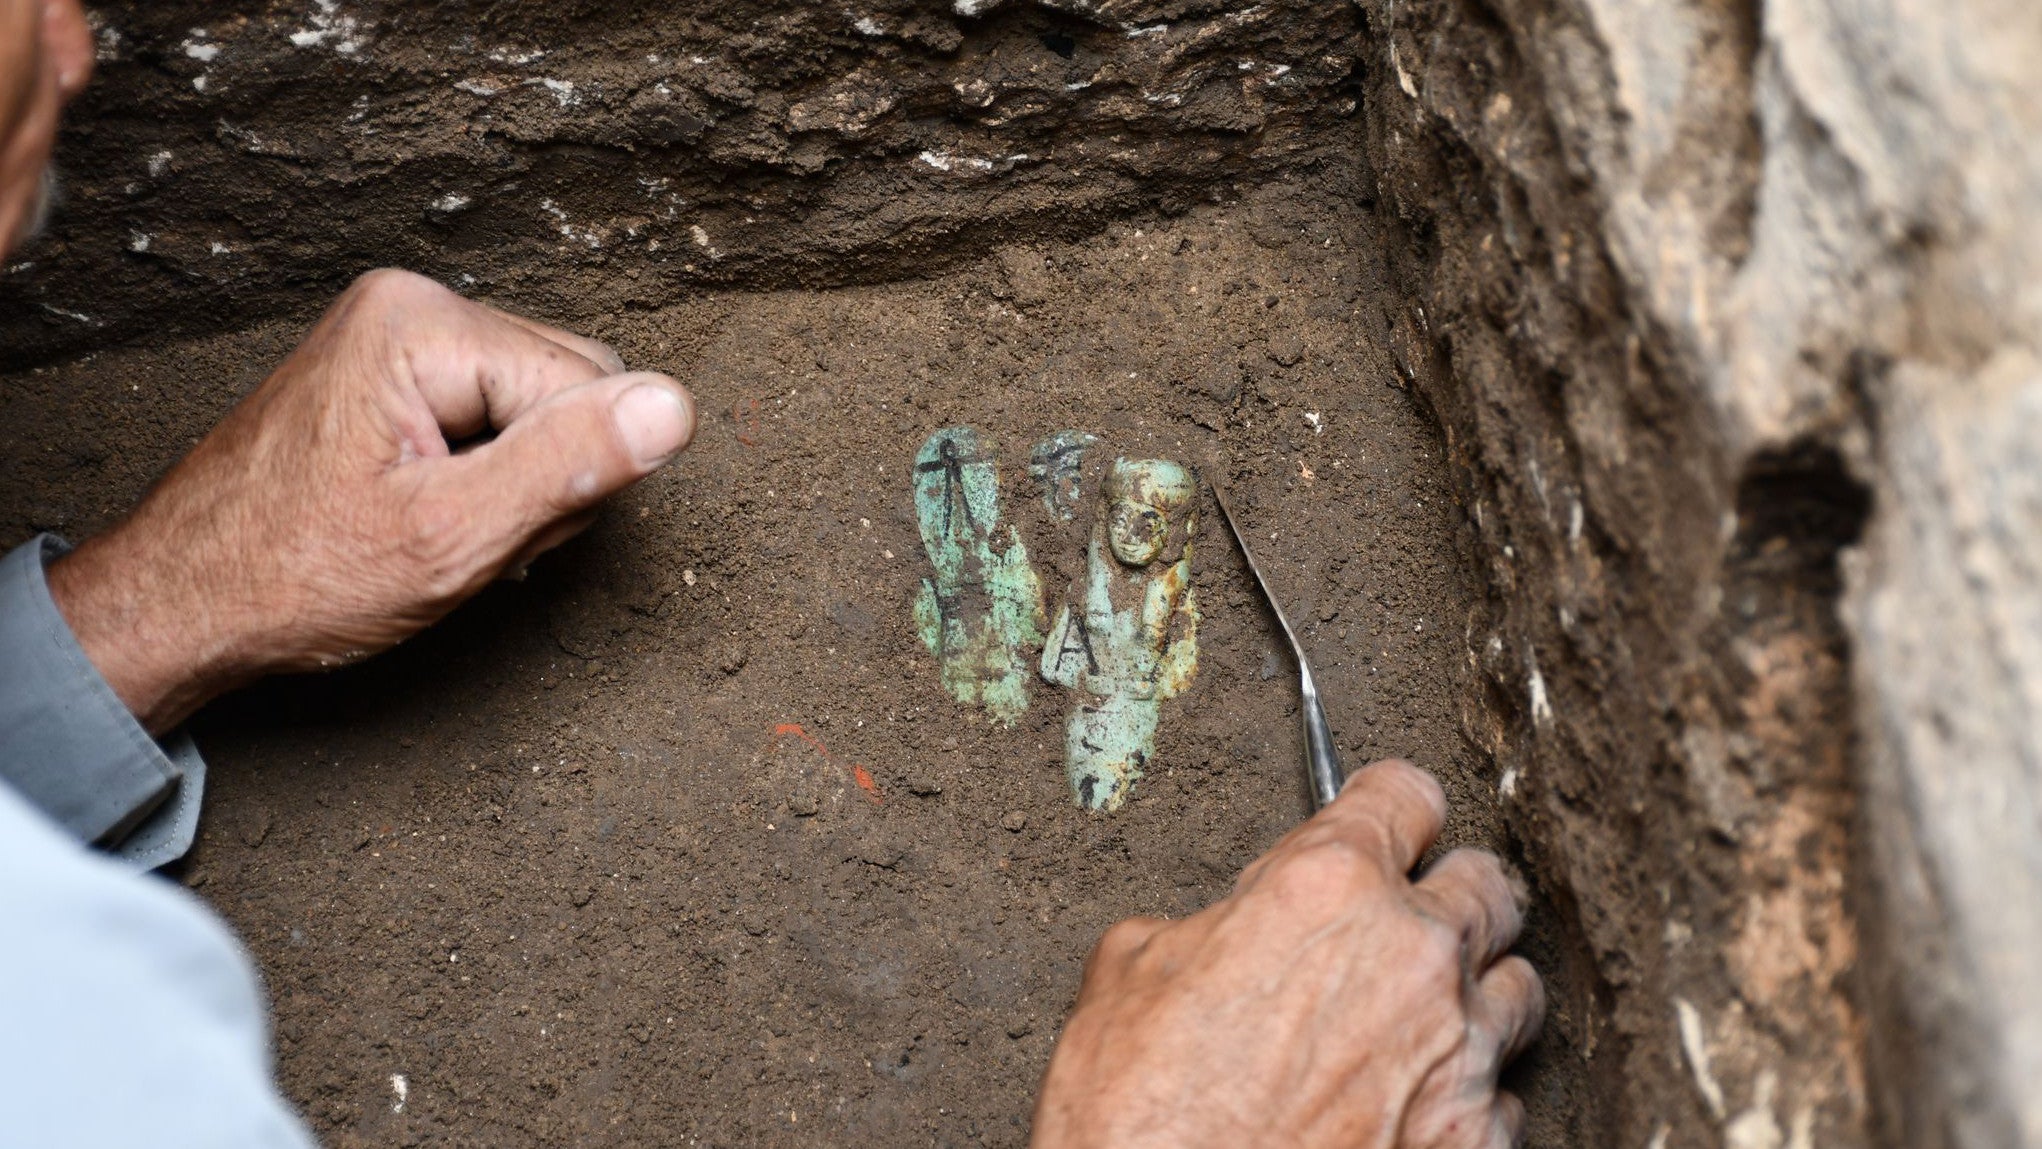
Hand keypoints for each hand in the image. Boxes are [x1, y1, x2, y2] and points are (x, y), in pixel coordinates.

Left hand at [46, 269, 695, 732]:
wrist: (184, 600)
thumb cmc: (294, 576)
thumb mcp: (452, 537)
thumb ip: (568, 465)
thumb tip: (672, 409)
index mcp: (423, 323)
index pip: (591, 389)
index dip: (564, 481)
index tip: (487, 530)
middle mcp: (411, 304)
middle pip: (573, 386)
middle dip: (544, 475)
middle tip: (462, 534)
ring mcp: (398, 333)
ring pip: (542, 406)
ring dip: (515, 481)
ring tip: (437, 526)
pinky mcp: (394, 368)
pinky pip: (497, 413)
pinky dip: (483, 474)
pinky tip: (428, 511)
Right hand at [1032, 761, 1542, 1147]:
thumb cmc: (1141, 1113)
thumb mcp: (1129, 973)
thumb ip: (1208, 924)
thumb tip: (1224, 934)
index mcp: (1327, 886)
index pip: (1405, 794)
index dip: (1386, 807)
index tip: (1383, 821)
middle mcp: (1411, 954)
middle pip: (1487, 883)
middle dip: (1449, 893)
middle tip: (1405, 919)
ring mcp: (1457, 1051)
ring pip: (1516, 987)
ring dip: (1473, 991)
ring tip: (1422, 1014)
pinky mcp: (1473, 1139)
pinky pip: (1503, 1097)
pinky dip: (1465, 1095)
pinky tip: (1413, 1103)